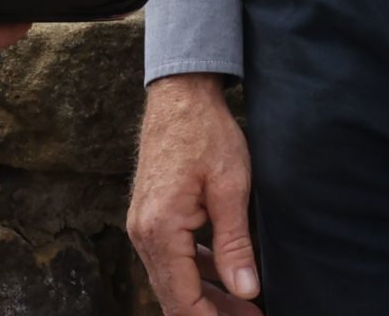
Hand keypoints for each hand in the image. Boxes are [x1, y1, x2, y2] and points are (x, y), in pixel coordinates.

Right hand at [129, 73, 260, 313]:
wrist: (179, 94)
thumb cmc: (205, 133)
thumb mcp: (230, 187)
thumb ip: (235, 244)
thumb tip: (246, 292)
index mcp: (160, 229)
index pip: (183, 301)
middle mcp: (142, 233)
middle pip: (174, 297)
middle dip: (212, 315)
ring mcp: (142, 224)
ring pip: (172, 280)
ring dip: (206, 297)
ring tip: (246, 308)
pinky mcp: (149, 215)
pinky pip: (170, 258)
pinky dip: (197, 272)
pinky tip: (225, 276)